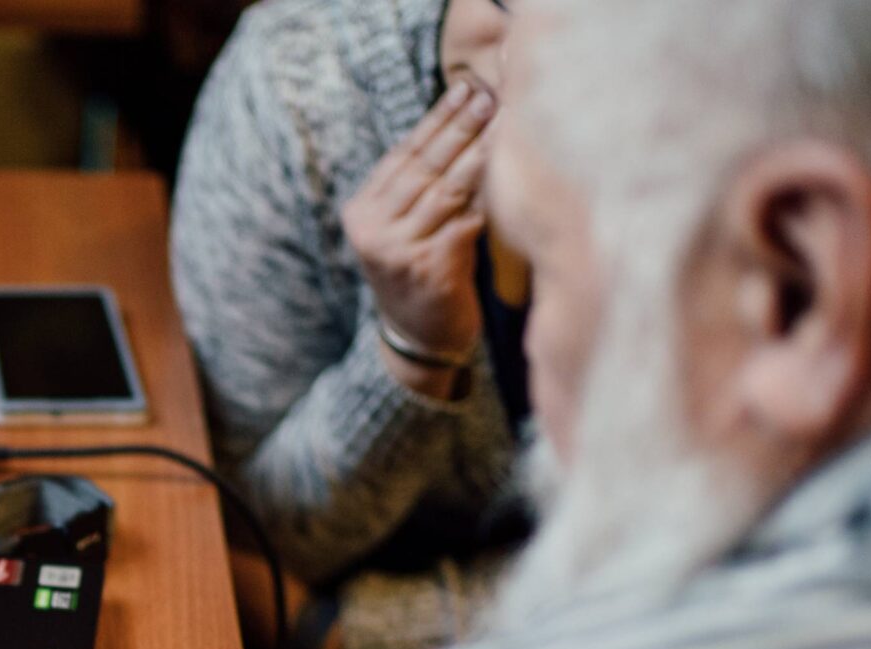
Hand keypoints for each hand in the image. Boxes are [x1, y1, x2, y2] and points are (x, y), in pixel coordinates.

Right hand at [342, 77, 496, 364]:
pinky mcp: (429, 268)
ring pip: (446, 189)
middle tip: (489, 96)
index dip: (436, 119)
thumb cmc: (422, 272)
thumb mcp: (405, 226)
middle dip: (459, 127)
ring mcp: (397, 250)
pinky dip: (488, 197)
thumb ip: (420, 186)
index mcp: (361, 212)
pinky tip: (509, 174)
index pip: (403, 154)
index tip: (464, 88)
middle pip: (423, 166)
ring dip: (479, 153)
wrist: (419, 338)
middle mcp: (371, 230)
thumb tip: (466, 121)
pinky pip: (465, 220)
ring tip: (504, 124)